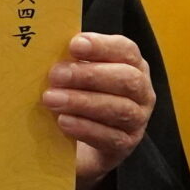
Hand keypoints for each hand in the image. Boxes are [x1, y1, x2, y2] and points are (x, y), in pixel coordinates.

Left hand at [44, 32, 154, 189]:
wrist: (84, 143)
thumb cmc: (81, 98)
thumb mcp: (79, 77)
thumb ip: (72, 62)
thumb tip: (47, 49)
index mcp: (133, 66)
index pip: (125, 50)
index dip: (101, 46)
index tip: (74, 45)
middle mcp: (141, 92)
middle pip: (125, 79)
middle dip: (89, 75)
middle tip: (56, 75)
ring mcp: (137, 120)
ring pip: (118, 108)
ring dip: (82, 102)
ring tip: (52, 100)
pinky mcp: (125, 144)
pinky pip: (109, 137)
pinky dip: (85, 128)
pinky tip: (64, 122)